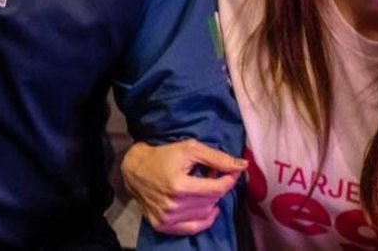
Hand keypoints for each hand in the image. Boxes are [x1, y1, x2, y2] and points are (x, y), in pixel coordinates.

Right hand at [121, 139, 245, 235]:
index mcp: (179, 186)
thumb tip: (242, 165)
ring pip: (206, 214)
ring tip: (202, 187)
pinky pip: (194, 228)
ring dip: (210, 200)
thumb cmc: (162, 156)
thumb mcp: (189, 149)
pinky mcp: (163, 226)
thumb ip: (217, 157)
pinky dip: (204, 219)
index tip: (233, 171)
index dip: (230, 179)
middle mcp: (173, 205)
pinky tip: (206, 207)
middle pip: (213, 201)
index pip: (218, 189)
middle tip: (212, 175)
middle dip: (217, 187)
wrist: (134, 170)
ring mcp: (167, 218)